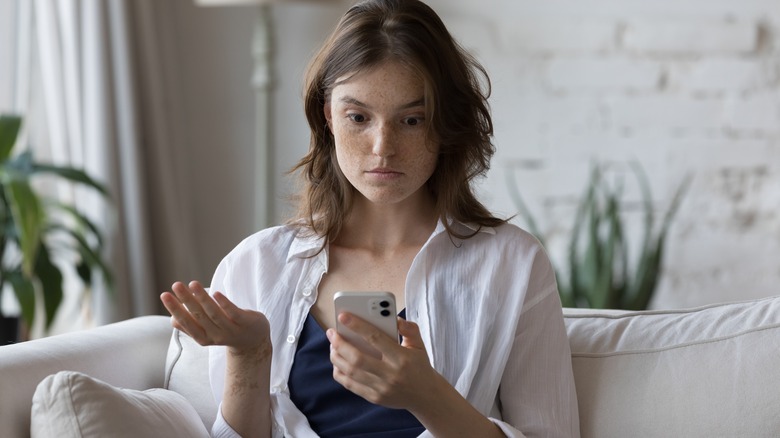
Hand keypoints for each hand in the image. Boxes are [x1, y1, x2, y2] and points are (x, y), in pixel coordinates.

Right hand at [160, 281, 270, 355]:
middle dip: (186, 300)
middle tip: (175, 285)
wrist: (254, 341)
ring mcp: (231, 330)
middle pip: (198, 316)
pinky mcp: (246, 322)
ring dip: (202, 298)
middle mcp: (216, 335)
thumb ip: (192, 326)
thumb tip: (172, 319)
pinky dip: (224, 304)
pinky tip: (216, 293)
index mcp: (203, 337)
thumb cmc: (226, 330)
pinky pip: (234, 313)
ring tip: (192, 283)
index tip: (164, 294)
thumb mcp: (207, 331)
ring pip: (214, 313)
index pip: (186, 323)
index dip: (175, 309)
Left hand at [326, 312, 441, 411]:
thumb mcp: (419, 344)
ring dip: (336, 357)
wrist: (426, 396)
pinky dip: (340, 372)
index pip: (375, 338)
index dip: (357, 326)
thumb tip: (394, 318)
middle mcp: (391, 374)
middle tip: (331, 332)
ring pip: (351, 372)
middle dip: (340, 343)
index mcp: (402, 357)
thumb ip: (409, 328)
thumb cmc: (419, 365)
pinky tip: (337, 362)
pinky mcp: (375, 398)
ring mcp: (382, 388)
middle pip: (358, 358)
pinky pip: (351, 385)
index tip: (342, 316)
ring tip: (332, 345)